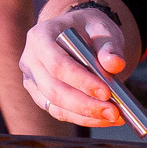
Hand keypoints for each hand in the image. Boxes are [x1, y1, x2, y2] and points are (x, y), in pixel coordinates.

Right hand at [20, 1, 129, 127]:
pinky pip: (60, 113)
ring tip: (114, 116)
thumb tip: (115, 64)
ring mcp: (32, 81)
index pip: (57, 64)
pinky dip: (83, 118)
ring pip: (56, 106)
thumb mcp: (101, 29)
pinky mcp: (40, 97)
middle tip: (114, 111)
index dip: (81, 81)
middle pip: (54, 90)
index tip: (106, 92)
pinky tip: (105, 118)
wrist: (78, 35)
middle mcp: (30, 60)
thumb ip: (109, 46)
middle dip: (85, 104)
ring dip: (86, 115)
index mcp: (40, 36)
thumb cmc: (88, 30)